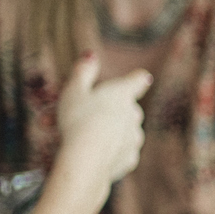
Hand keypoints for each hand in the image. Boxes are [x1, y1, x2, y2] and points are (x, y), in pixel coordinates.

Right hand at [54, 53, 150, 189]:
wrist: (87, 159)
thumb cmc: (78, 119)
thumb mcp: (74, 91)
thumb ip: (83, 72)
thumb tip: (91, 55)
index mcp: (123, 93)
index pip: (137, 80)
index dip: (136, 79)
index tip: (140, 78)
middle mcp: (134, 114)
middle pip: (125, 108)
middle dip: (105, 111)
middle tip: (78, 116)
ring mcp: (135, 137)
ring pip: (120, 131)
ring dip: (103, 132)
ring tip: (77, 137)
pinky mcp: (130, 159)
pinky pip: (119, 151)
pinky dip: (107, 151)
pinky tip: (90, 154)